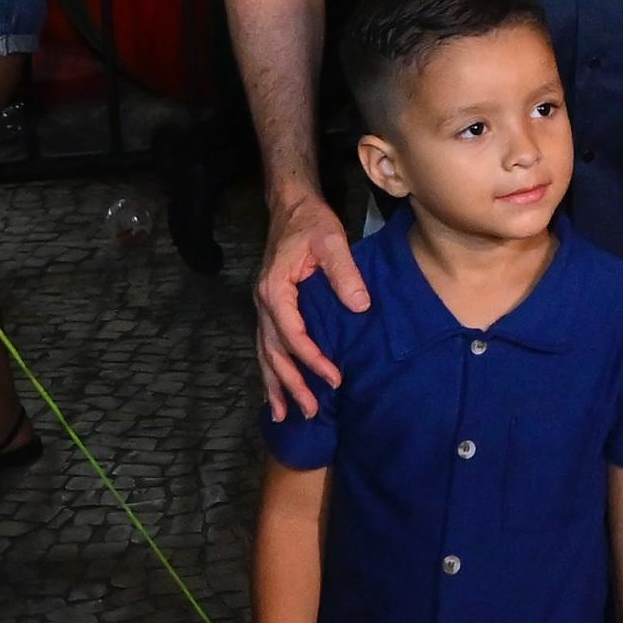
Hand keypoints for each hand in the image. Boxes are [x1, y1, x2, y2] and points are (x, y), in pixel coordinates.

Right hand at [254, 187, 369, 418]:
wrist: (291, 206)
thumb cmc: (311, 223)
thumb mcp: (331, 241)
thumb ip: (344, 273)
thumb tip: (360, 306)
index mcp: (275, 290)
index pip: (293, 334)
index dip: (312, 360)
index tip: (334, 378)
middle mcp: (263, 303)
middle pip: (274, 353)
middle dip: (291, 385)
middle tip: (311, 412)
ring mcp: (263, 307)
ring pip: (265, 354)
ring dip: (275, 385)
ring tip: (285, 416)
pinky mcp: (270, 308)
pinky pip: (266, 346)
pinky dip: (270, 371)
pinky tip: (274, 392)